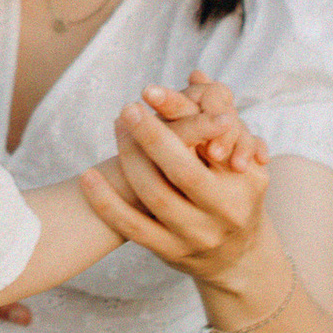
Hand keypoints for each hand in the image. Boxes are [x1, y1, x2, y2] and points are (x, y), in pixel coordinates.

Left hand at [81, 85, 269, 288]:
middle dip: (151, 136)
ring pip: (154, 196)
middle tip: (128, 108)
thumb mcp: (243, 159)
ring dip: (128, 159)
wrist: (237, 257)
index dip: (181, 115)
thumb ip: (219, 119)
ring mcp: (195, 235)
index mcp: (245, 182)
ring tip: (117, 127)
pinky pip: (131, 227)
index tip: (151, 92)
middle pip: (181, 170)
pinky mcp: (169, 252)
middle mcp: (223, 211)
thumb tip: (197, 75)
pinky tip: (87, 176)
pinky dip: (106, 202)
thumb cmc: (235, 194)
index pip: (212, 142)